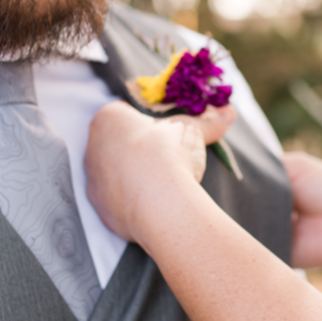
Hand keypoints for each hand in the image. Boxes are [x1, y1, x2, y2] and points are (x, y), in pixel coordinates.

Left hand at [86, 100, 235, 242]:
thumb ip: (208, 121)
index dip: (146, 121)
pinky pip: (115, 201)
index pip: (124, 113)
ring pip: (113, 173)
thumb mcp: (194, 132)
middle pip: (116, 143)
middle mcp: (92, 148)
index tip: (164, 132)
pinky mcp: (100, 209)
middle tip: (164, 157)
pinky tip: (152, 204)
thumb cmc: (171, 156)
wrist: (160, 206)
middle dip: (137, 149)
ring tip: (161, 183)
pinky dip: (131, 202)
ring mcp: (93, 180)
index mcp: (108, 120)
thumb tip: (229, 111)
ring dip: (133, 176)